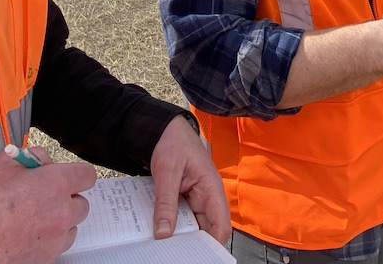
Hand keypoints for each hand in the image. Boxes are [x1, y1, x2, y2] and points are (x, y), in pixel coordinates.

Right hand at [0, 147, 95, 263]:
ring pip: (70, 229)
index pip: (87, 176)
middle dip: (66, 199)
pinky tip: (24, 236)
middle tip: (43, 197)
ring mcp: (53, 242)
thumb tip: (41, 160)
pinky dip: (46, 242)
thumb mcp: (2, 163)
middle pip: (81, 205)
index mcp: (55, 186)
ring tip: (32, 219)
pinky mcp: (44, 261)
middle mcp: (60, 215)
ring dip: (59, 223)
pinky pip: (55, 249)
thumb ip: (31, 157)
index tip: (67, 176)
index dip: (76, 174)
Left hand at [149, 116, 229, 244]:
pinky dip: (173, 224)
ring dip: (181, 234)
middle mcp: (208, 196)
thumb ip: (165, 202)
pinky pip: (183, 217)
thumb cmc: (173, 142)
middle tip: (173, 252)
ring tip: (165, 244)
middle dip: (193, 242)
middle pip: (207, 229)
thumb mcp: (167, 172)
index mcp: (211, 188)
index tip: (195, 255)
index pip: (221, 225)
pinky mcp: (186, 198)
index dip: (212, 243)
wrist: (165, 129)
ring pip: (194, 225)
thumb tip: (163, 233)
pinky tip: (161, 230)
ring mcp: (197, 198)